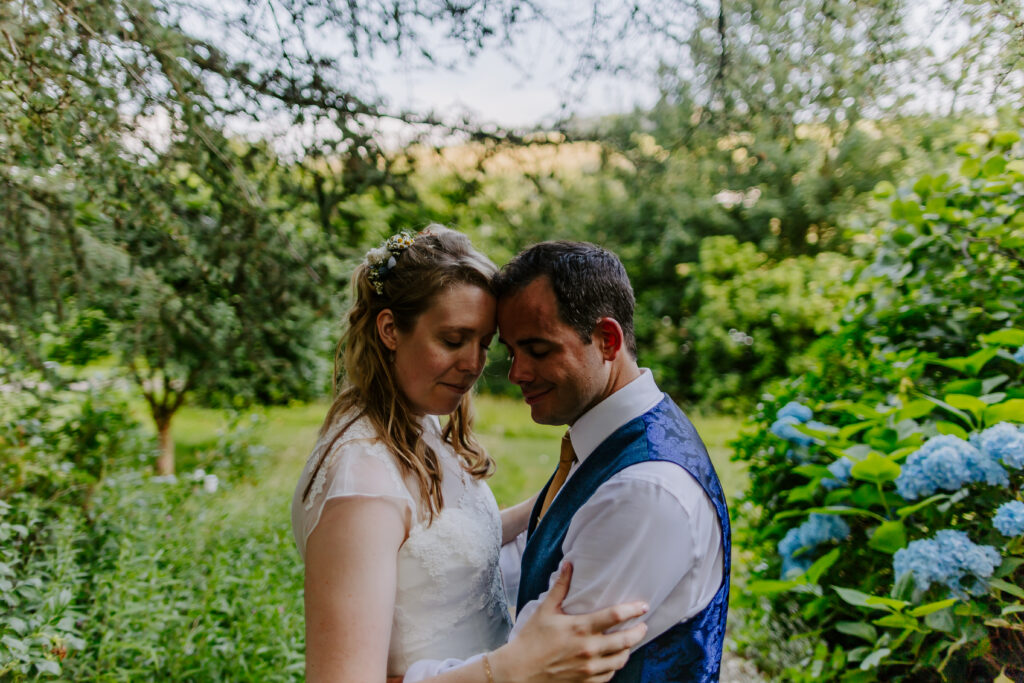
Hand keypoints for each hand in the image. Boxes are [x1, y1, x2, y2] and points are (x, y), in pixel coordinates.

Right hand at [489, 563, 647, 682]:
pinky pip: (610, 675)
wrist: (519, 671)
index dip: (633, 610)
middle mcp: (588, 649)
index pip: (615, 616)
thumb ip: (560, 587)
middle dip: (638, 632)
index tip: (643, 606)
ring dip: (629, 649)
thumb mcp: (545, 610)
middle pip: (625, 640)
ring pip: (620, 659)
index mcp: (580, 628)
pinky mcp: (586, 682)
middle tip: (643, 625)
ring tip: (630, 642)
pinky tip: (614, 658)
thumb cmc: (531, 639)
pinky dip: (615, 665)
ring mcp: (589, 668)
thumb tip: (568, 564)